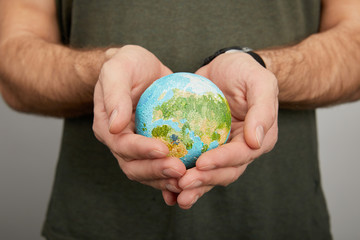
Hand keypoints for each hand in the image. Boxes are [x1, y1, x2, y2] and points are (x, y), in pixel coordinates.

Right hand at [93, 45, 185, 201]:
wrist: (140, 67)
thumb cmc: (127, 64)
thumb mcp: (117, 69)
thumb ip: (114, 94)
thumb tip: (115, 126)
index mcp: (108, 127)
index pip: (122, 145)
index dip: (141, 150)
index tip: (163, 149)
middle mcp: (121, 142)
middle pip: (134, 166)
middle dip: (156, 171)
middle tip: (179, 170)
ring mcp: (138, 147)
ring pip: (149, 172)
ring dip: (166, 178)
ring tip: (187, 178)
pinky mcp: (154, 145)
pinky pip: (163, 165)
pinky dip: (173, 177)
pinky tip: (192, 180)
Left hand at [176, 51, 278, 208]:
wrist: (226, 67)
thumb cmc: (245, 71)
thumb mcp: (259, 82)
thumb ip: (263, 109)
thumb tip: (256, 141)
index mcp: (257, 139)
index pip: (240, 155)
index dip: (221, 161)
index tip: (201, 164)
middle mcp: (240, 149)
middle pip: (224, 172)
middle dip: (204, 181)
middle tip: (182, 184)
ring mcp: (221, 149)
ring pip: (208, 173)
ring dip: (193, 186)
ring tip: (174, 194)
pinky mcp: (204, 146)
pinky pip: (193, 162)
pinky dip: (181, 175)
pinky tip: (165, 184)